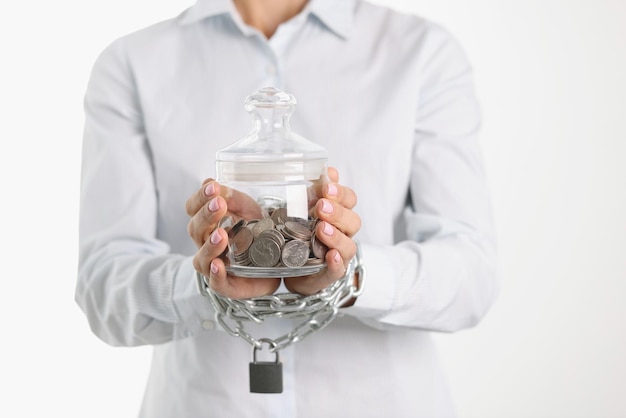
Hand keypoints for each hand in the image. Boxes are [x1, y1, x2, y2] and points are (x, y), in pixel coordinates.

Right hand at [185, 179, 280, 298]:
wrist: (278, 260)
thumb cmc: (256, 232)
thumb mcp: (247, 209)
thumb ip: (231, 197)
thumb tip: (209, 182)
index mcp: (208, 223)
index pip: (193, 209)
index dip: (199, 198)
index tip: (212, 186)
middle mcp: (206, 244)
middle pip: (195, 230)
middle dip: (206, 216)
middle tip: (219, 205)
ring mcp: (214, 266)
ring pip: (202, 258)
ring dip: (210, 246)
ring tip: (221, 235)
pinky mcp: (228, 285)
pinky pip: (216, 283)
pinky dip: (216, 274)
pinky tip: (219, 264)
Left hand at [283, 167, 360, 294]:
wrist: (294, 267)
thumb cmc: (303, 234)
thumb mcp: (306, 208)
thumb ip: (318, 190)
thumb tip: (329, 169)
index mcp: (339, 215)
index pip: (350, 200)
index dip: (341, 193)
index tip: (327, 187)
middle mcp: (343, 234)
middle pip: (353, 221)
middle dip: (338, 212)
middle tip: (321, 206)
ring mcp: (339, 255)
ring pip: (348, 246)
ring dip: (336, 236)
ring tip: (322, 229)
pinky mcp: (330, 274)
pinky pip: (338, 270)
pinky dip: (335, 262)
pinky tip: (330, 256)